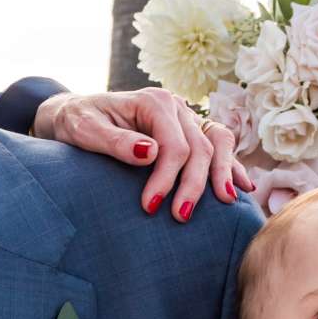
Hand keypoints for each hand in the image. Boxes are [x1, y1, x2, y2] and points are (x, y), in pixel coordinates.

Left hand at [32, 88, 250, 218]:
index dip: (166, 179)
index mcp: (154, 102)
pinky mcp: (188, 131)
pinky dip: (231, 165)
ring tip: (225, 201)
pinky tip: (242, 186)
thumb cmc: (77, 122)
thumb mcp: (86, 130)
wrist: (75, 115)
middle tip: (179, 217)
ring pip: (218, 142)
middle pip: (200, 147)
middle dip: (194, 185)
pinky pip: (218, 145)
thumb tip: (150, 153)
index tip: (149, 207)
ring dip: (223, 172)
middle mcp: (176, 106)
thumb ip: (116, 141)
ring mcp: (186, 118)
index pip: (175, 145)